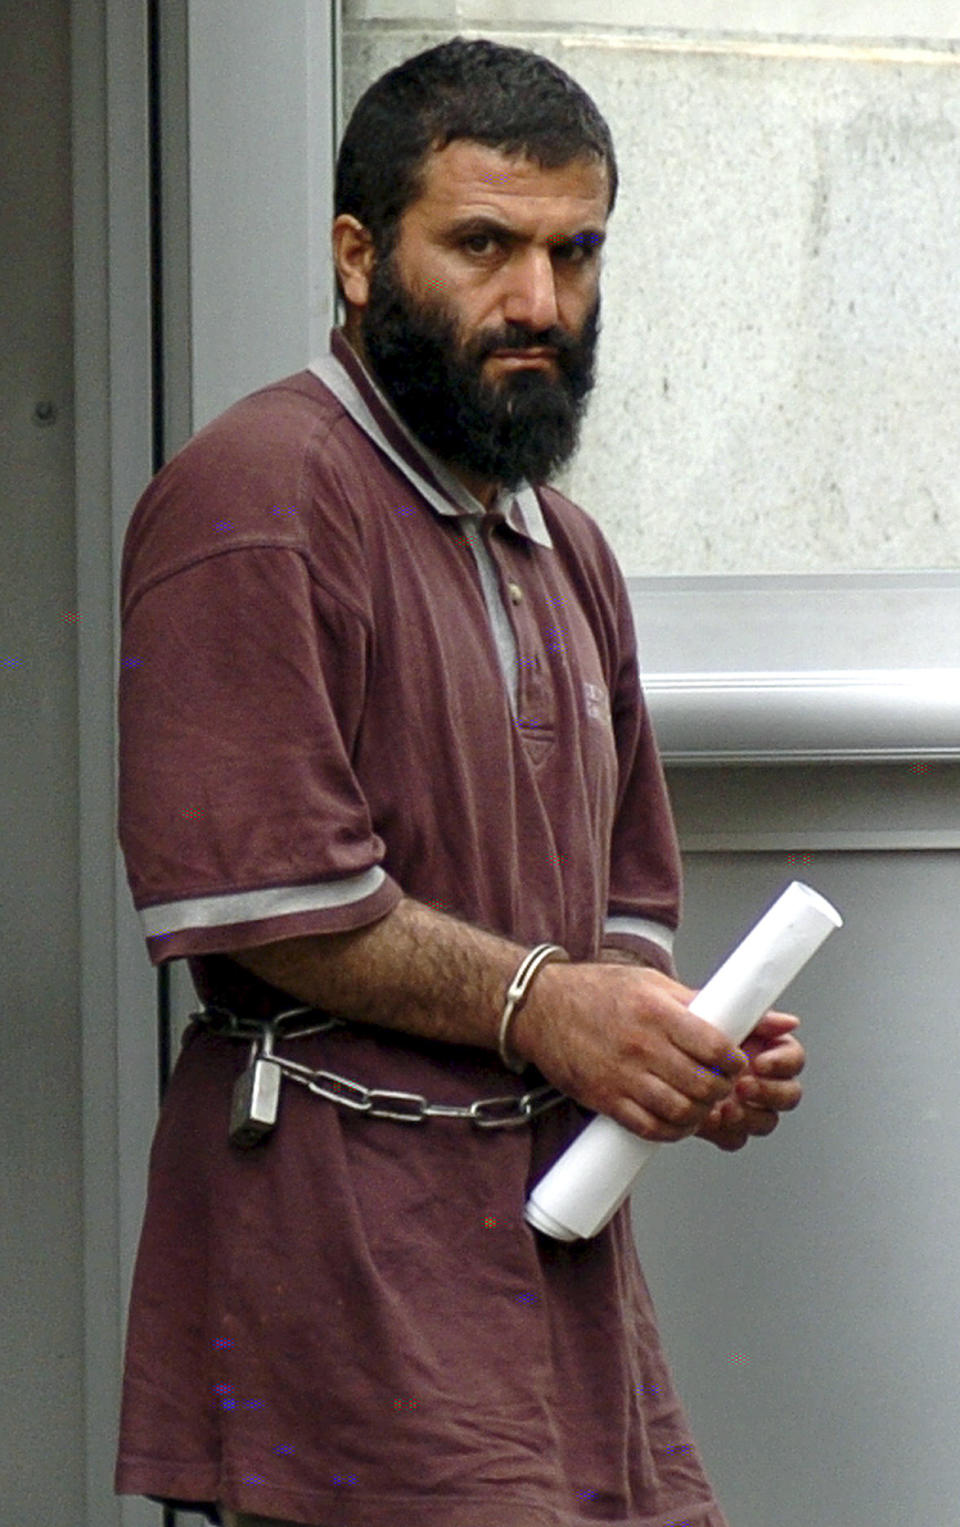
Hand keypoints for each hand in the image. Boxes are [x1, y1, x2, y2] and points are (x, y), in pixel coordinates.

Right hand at [516, 962, 747, 1143]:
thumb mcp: (654, 984)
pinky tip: (677, 1118)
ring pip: (680, 1112)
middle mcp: (640, 1045)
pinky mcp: (606, 1099)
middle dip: (722, 1091)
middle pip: (702, 1085)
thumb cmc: (599, 992)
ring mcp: (622, 1076)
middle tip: (722, 1086)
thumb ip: (707, 1002)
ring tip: (702, 1103)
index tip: (736, 1063)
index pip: (714, 1047)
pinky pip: (650, 1128)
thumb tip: (774, 1017)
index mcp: (656, 1012)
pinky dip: (672, 1130)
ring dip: (700, 1114)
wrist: (541, 1007)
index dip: (734, 1062)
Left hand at [695, 1011, 804, 1151]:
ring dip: (749, 1117)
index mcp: (768, 1049)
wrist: (655, 1048)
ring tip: (724, 1108)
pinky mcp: (724, 1126)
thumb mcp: (713, 1011)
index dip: (782, 1063)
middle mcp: (763, 1079)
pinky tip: (708, 1121)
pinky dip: (725, 1133)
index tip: (760, 1062)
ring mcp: (746, 1105)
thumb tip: (787, 1021)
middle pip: (789, 1095)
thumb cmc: (687, 1025)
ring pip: (766, 1121)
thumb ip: (750, 1015)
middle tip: (742, 1086)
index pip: (793, 1059)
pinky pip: (736, 1138)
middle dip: (769, 1093)